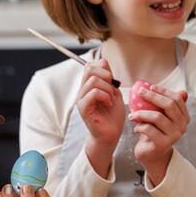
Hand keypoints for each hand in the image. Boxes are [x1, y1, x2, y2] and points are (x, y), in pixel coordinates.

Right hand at [75, 60, 125, 177]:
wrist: (111, 135)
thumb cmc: (113, 116)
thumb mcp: (114, 92)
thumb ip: (109, 78)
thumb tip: (103, 61)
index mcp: (89, 86)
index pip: (90, 65)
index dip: (104, 68)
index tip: (112, 81)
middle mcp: (82, 91)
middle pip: (89, 68)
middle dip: (106, 75)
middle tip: (112, 89)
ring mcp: (81, 99)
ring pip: (93, 81)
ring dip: (108, 89)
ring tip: (111, 99)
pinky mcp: (83, 108)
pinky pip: (93, 93)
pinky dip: (105, 96)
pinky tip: (109, 104)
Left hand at [130, 85, 189, 185]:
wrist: (152, 154)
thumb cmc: (155, 132)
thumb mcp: (161, 116)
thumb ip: (167, 104)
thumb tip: (180, 90)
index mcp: (184, 117)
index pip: (177, 99)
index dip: (164, 91)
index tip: (150, 87)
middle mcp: (182, 126)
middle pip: (169, 105)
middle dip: (152, 96)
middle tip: (139, 93)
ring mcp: (174, 136)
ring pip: (157, 117)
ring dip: (141, 113)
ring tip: (132, 115)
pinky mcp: (163, 144)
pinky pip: (149, 129)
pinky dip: (139, 126)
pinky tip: (135, 128)